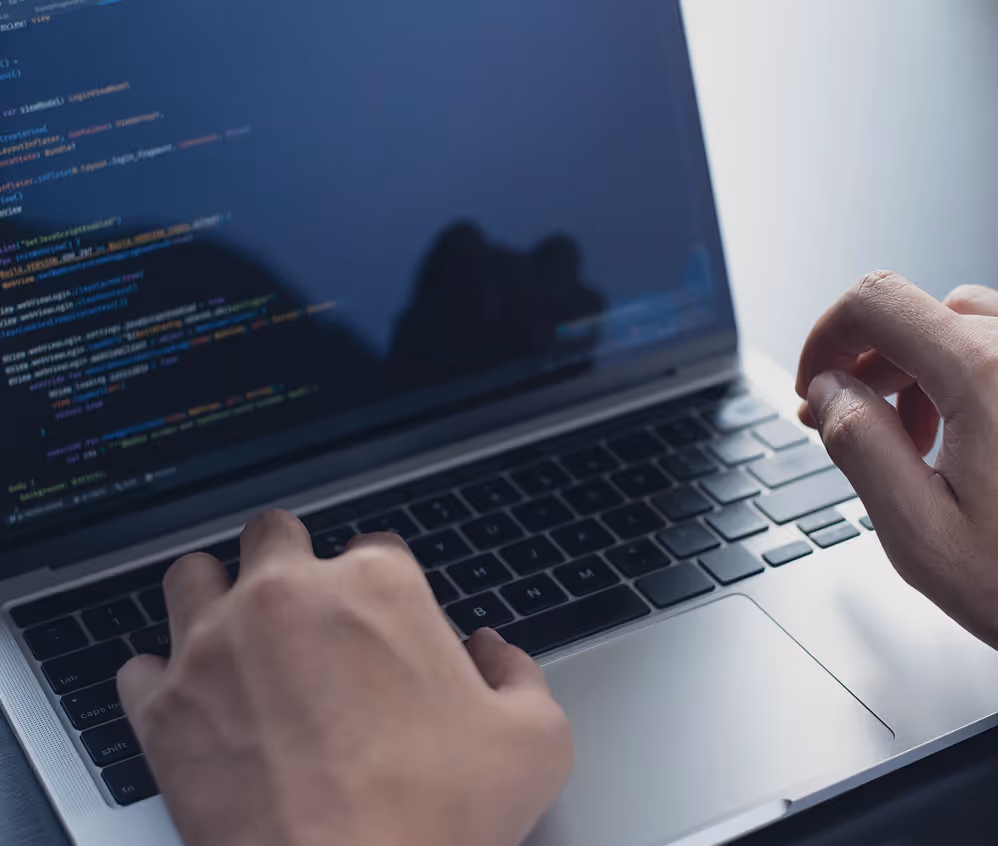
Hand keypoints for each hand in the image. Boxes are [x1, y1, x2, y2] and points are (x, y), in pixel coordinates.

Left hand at [117, 512, 572, 845]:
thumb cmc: (437, 818)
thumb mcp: (535, 741)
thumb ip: (520, 674)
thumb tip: (492, 653)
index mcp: (380, 588)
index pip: (375, 546)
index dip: (381, 583)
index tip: (378, 618)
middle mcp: (290, 596)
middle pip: (273, 534)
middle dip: (289, 561)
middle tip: (302, 609)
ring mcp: (217, 644)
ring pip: (193, 575)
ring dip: (213, 595)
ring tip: (232, 632)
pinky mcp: (165, 706)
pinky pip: (138, 666)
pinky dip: (161, 679)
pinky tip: (191, 702)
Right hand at [797, 271, 997, 648]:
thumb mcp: (922, 532)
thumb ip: (861, 447)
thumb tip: (827, 390)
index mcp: (988, 376)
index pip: (875, 302)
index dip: (825, 338)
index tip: (813, 385)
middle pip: (915, 315)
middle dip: (864, 367)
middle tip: (842, 424)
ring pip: (959, 328)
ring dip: (914, 374)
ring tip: (913, 443)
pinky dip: (960, 379)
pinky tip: (961, 438)